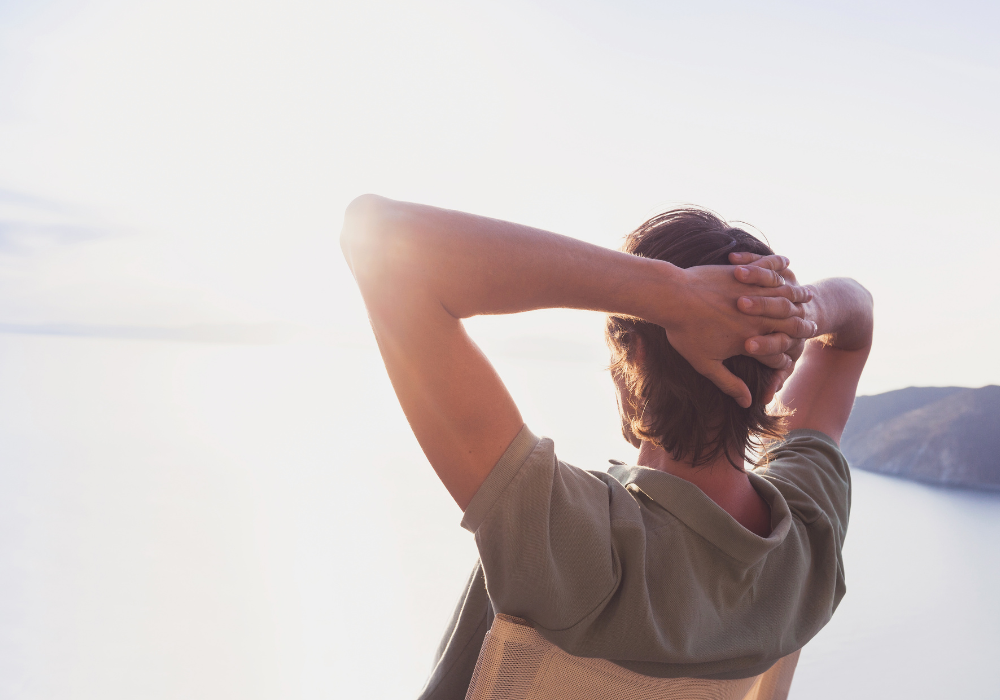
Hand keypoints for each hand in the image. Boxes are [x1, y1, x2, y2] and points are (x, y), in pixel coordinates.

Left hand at [658, 257, 816, 407]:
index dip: (785, 358)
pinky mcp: (745, 275)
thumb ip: (728, 383)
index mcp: (750, 342)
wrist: (671, 296)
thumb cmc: (684, 331)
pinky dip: (780, 271)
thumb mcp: (704, 363)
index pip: (778, 355)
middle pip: (789, 325)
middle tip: (810, 326)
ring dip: (798, 298)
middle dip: (801, 328)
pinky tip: (788, 269)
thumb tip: (747, 403)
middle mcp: (757, 320)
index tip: (790, 358)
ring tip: (807, 297)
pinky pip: (769, 272)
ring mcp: (753, 295)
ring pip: (785, 298)